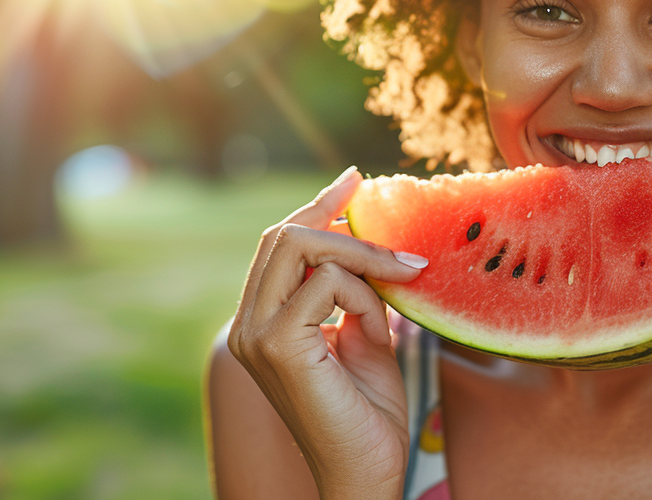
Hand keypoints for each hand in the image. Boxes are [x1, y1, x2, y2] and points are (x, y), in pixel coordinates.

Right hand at [227, 167, 426, 499]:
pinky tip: (382, 330)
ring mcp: (256, 334)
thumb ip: (359, 291)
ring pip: (301, 246)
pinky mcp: (278, 344)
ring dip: (362, 257)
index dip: (317, 206)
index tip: (355, 179)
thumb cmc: (369, 411)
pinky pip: (327, 283)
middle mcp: (250, 324)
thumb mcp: (366, 334)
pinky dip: (365, 297)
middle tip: (383, 216)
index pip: (279, 243)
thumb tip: (371, 238)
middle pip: (282, 234)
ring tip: (401, 279)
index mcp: (264, 320)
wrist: (367, 470)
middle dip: (338, 219)